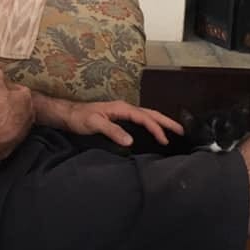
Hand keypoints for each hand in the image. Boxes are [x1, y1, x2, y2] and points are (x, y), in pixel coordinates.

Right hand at [0, 69, 33, 158]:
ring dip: (13, 114)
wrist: (2, 134)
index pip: (20, 89)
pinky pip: (17, 126)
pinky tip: (2, 125)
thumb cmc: (1, 109)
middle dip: (13, 101)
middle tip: (2, 102)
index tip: (3, 90)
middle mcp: (31, 109)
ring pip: (21, 115)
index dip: (11, 89)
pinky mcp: (23, 134)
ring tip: (1, 114)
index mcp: (26, 96)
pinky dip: (11, 124)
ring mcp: (28, 122)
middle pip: (22, 102)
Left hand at [64, 100, 183, 147]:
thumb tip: (130, 141)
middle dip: (166, 121)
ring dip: (160, 122)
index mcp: (122, 108)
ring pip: (146, 115)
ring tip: (173, 131)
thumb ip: (112, 131)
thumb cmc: (80, 118)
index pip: (144, 117)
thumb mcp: (94, 124)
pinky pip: (140, 120)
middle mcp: (124, 108)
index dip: (156, 128)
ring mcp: (122, 113)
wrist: (68, 114)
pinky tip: (153, 131)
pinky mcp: (119, 118)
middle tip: (181, 130)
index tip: (164, 139)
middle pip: (150, 113)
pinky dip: (150, 125)